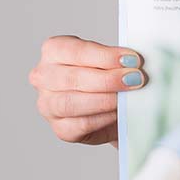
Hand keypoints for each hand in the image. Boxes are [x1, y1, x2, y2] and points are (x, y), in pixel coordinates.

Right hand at [29, 35, 146, 145]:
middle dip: (108, 79)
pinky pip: (80, 125)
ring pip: (71, 103)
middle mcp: (44, 77)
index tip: (132, 59)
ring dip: (104, 100)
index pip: (74, 51)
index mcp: (54, 50)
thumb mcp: (111, 60)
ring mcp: (48, 104)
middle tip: (135, 79)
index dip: (105, 56)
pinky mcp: (60, 128)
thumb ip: (119, 59)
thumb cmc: (108, 78)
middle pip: (72, 78)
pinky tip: (118, 113)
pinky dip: (102, 119)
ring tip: (127, 98)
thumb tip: (136, 62)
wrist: (113, 109)